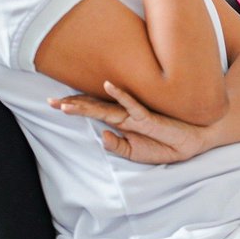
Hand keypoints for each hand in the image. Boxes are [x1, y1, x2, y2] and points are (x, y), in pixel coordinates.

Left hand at [50, 80, 205, 163]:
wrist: (190, 142)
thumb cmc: (164, 144)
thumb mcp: (135, 153)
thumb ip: (117, 146)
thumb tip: (99, 136)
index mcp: (120, 122)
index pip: (93, 112)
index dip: (75, 108)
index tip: (54, 105)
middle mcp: (124, 115)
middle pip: (93, 107)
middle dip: (72, 105)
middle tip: (49, 102)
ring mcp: (134, 114)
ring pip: (105, 107)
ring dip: (85, 105)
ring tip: (65, 105)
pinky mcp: (147, 116)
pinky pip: (131, 104)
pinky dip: (119, 94)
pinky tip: (107, 85)